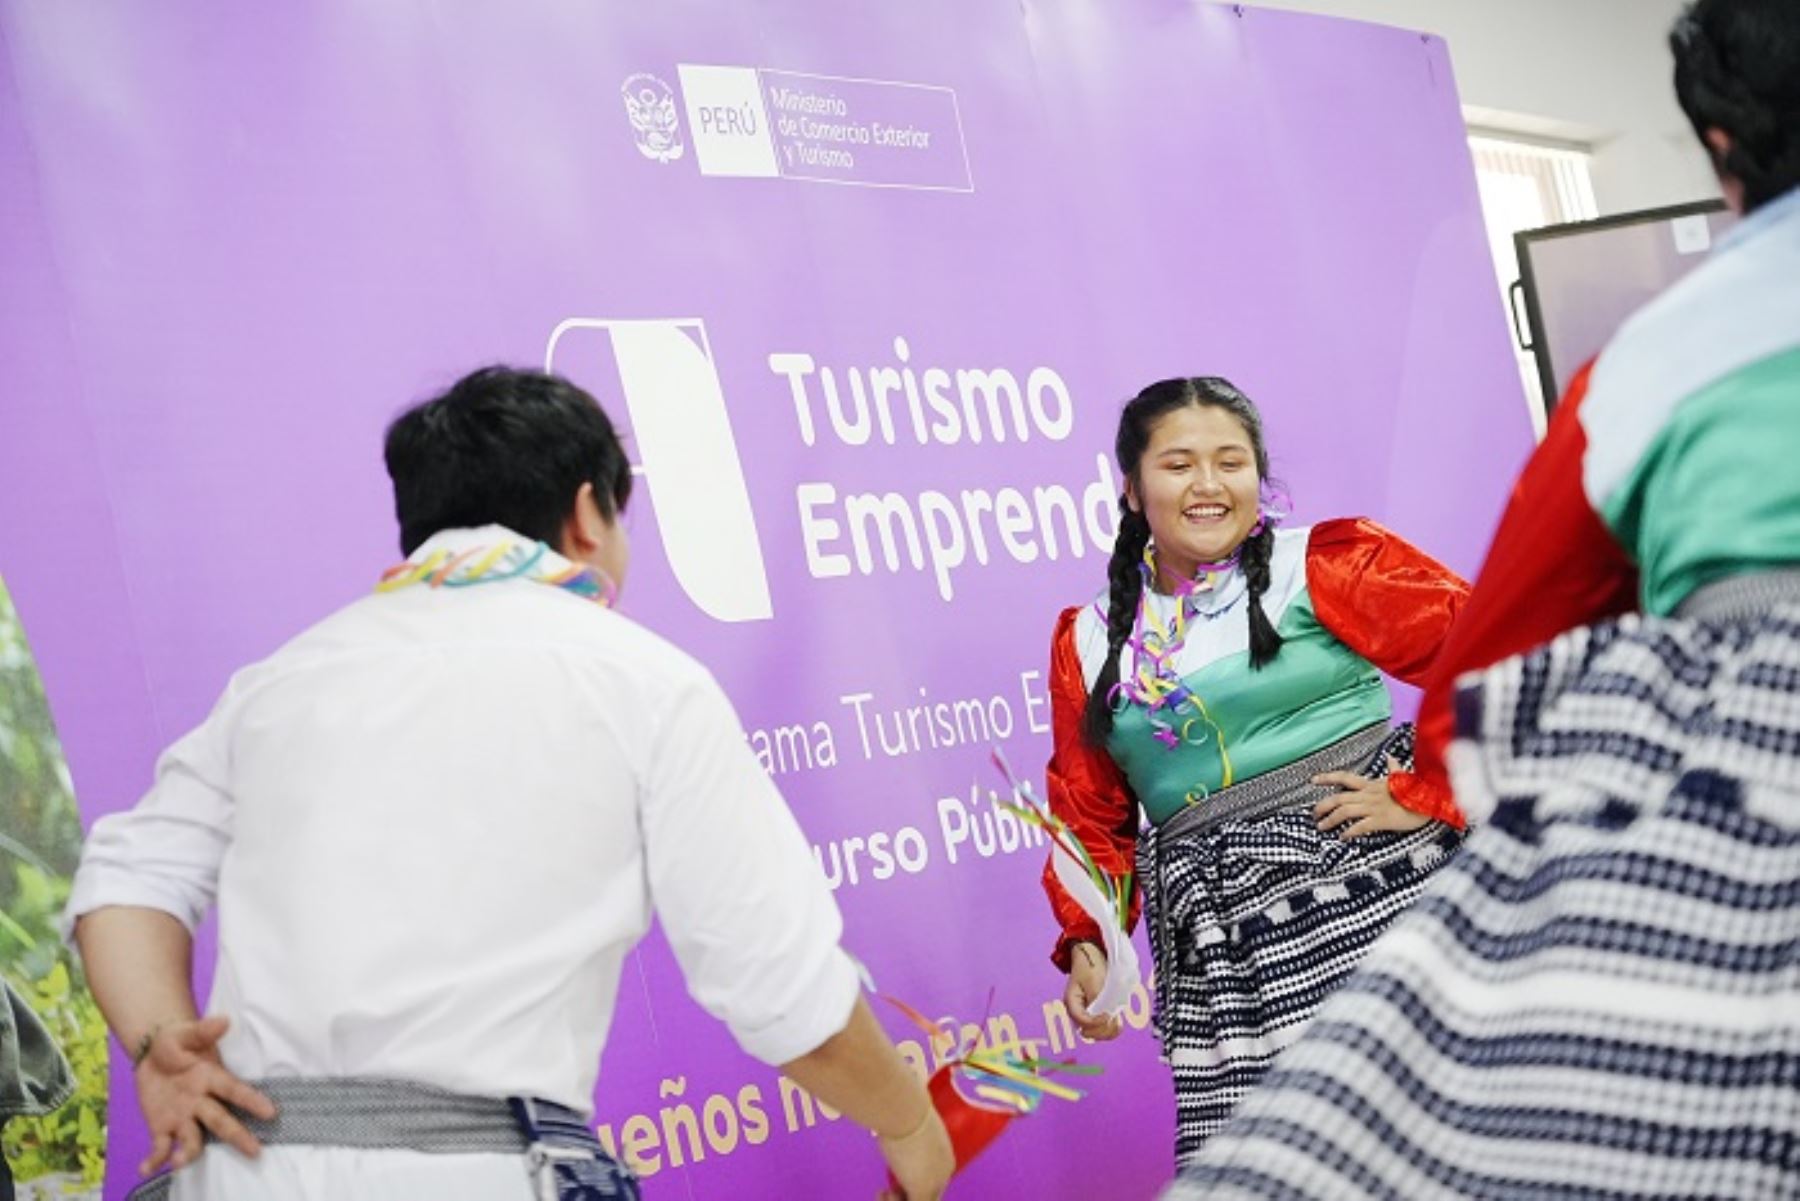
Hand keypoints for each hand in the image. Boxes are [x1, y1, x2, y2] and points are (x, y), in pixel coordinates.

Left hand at [134, 1015, 276, 1174]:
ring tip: (180, 1161)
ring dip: (188, 1152)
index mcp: (211, 1078)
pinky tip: (145, 1168)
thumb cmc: (175, 1041)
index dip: (252, 1101)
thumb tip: (224, 1021)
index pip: (234, 1090)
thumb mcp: (185, 1033)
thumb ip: (203, 1030)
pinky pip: (161, 1146)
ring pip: (192, 1139)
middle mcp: (201, 1102)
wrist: (152, 1054)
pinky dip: (155, 1159)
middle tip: (255, 1151)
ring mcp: (183, 1117)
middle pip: (221, 1121)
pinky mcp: (163, 1128)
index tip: (271, 1112)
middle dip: (237, 1136)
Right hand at [876, 1105, 952, 1199]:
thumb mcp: (908, 1127)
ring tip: (882, 1193)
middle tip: (885, 1190)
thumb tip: (890, 1129)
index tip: (894, 1179)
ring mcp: (936, 1181)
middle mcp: (945, 1171)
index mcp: (945, 1155)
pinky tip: (882, 1193)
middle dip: (904, 1196)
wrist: (904, 1111)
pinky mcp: (923, 1189)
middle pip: (930, 1195)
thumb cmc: (903, 1111)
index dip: (911, 1183)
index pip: (933, 1179)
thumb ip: (906, 1137)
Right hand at [1063, 942, 1120, 1040]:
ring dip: (1108, 1029)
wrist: (1093, 957)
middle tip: (1113, 1017)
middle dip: (1103, 1028)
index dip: (1096, 1022)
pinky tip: (1117, 1020)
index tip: (1108, 1014)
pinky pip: (1103, 1029)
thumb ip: (1098, 1001)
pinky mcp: (1096, 1014)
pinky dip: (1112, 1027)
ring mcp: (1086, 1014)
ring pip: (1097, 1034)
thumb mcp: (1094, 982)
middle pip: (1089, 1032)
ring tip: (1116, 1019)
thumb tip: (1106, 1019)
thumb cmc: (1091, 967)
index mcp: (1071, 1003)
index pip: (1082, 1021)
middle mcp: (1077, 1012)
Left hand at [1312, 757, 1431, 839]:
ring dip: (1330, 820)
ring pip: (1344, 812)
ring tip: (1322, 827)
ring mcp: (1374, 807)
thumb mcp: (1403, 777)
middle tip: (1313, 814)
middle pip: (1338, 798)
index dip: (1327, 778)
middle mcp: (1369, 794)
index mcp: (1371, 784)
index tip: (1313, 780)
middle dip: (1323, 806)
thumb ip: (1393, 768)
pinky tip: (1342, 837)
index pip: (1344, 778)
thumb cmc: (1417, 789)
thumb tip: (1390, 757)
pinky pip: (1360, 826)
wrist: (1430, 799)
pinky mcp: (1381, 820)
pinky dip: (1349, 832)